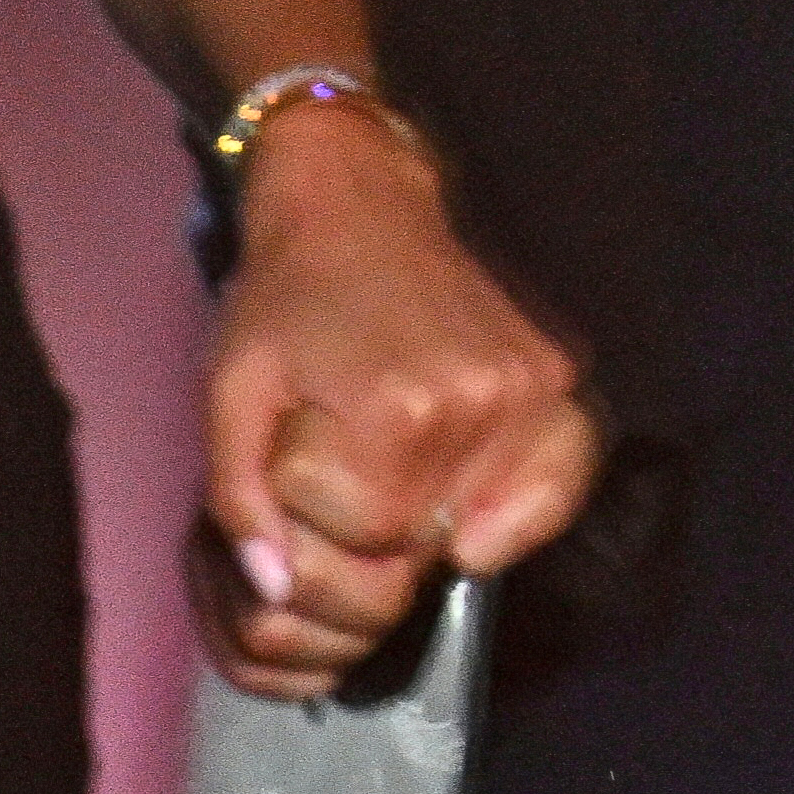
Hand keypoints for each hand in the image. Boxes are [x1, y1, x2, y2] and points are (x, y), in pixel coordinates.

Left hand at [195, 103, 590, 694]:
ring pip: (476, 531)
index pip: (358, 542)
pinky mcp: (560, 383)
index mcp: (390, 410)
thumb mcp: (232, 392)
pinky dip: (521, 515)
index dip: (317, 522)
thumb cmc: (288, 299)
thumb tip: (272, 593)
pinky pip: (556, 493)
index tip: (306, 465)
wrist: (359, 200)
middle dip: (368, 533)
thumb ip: (239, 499)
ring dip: (429, 519)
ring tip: (398, 464)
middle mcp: (475, 407)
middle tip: (348, 472)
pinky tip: (477, 505)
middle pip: (420, 548)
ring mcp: (529, 397)